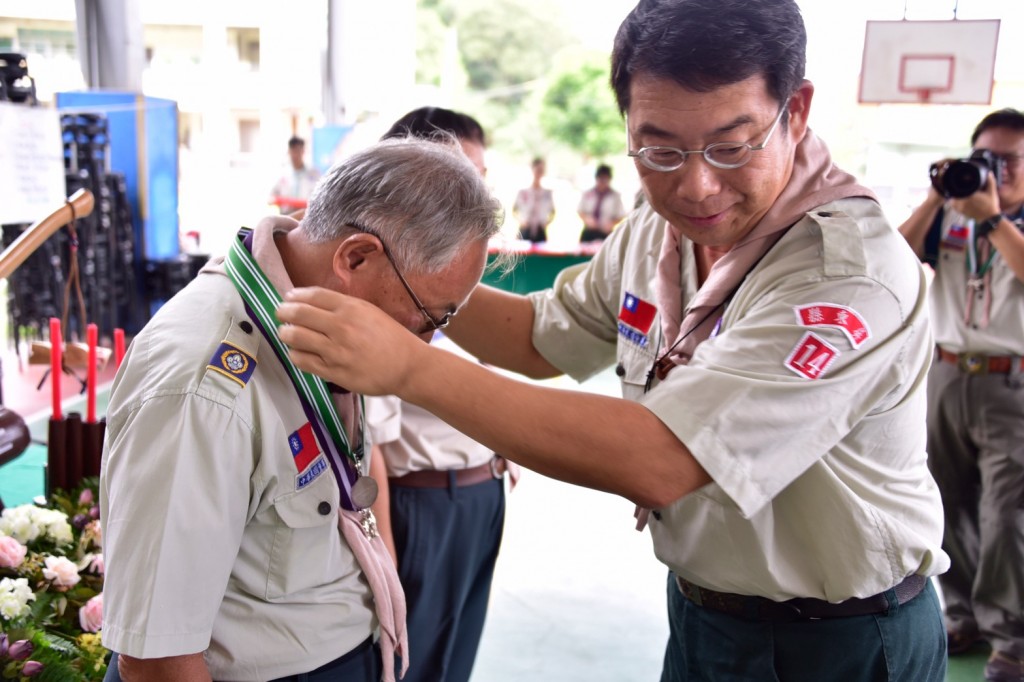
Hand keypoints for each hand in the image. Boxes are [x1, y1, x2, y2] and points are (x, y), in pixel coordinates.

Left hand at [277, 287, 425, 395]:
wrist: (407, 366)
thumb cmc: (390, 338)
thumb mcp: (370, 311)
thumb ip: (342, 306)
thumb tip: (311, 302)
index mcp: (351, 308)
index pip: (312, 295)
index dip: (295, 295)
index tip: (289, 298)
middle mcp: (341, 327)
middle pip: (298, 314)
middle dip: (283, 312)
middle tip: (280, 313)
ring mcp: (336, 351)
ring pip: (295, 337)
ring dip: (286, 333)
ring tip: (286, 333)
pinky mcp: (333, 372)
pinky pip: (302, 360)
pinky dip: (295, 354)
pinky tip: (298, 351)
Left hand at [951, 174, 1000, 222]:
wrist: (989, 218)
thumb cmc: (991, 205)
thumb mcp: (992, 192)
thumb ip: (990, 182)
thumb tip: (989, 173)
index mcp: (970, 195)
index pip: (959, 188)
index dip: (957, 184)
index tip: (957, 182)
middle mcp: (964, 201)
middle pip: (954, 194)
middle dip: (954, 190)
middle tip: (955, 186)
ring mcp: (962, 207)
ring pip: (952, 200)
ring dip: (953, 197)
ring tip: (954, 193)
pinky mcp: (961, 212)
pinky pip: (954, 206)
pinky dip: (953, 203)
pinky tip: (955, 200)